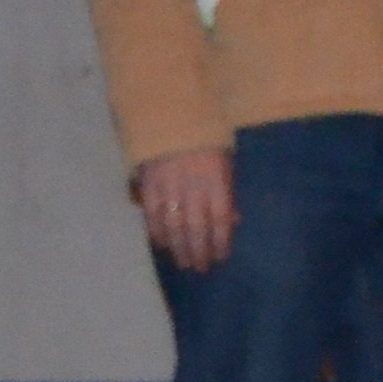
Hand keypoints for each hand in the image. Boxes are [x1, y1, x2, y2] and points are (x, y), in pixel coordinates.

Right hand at [135, 147, 237, 273]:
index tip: (220, 257)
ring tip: (182, 261)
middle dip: (199, 250)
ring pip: (174, 225)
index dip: (220, 241)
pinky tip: (162, 243)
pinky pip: (152, 214)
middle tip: (200, 267)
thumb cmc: (205, 138)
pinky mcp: (149, 184)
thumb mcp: (225, 160)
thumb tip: (233, 221)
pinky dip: (157, 230)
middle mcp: (194, 186)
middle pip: (197, 227)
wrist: (172, 113)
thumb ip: (228, 190)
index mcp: (216, 180)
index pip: (220, 219)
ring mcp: (169, 186)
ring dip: (179, 246)